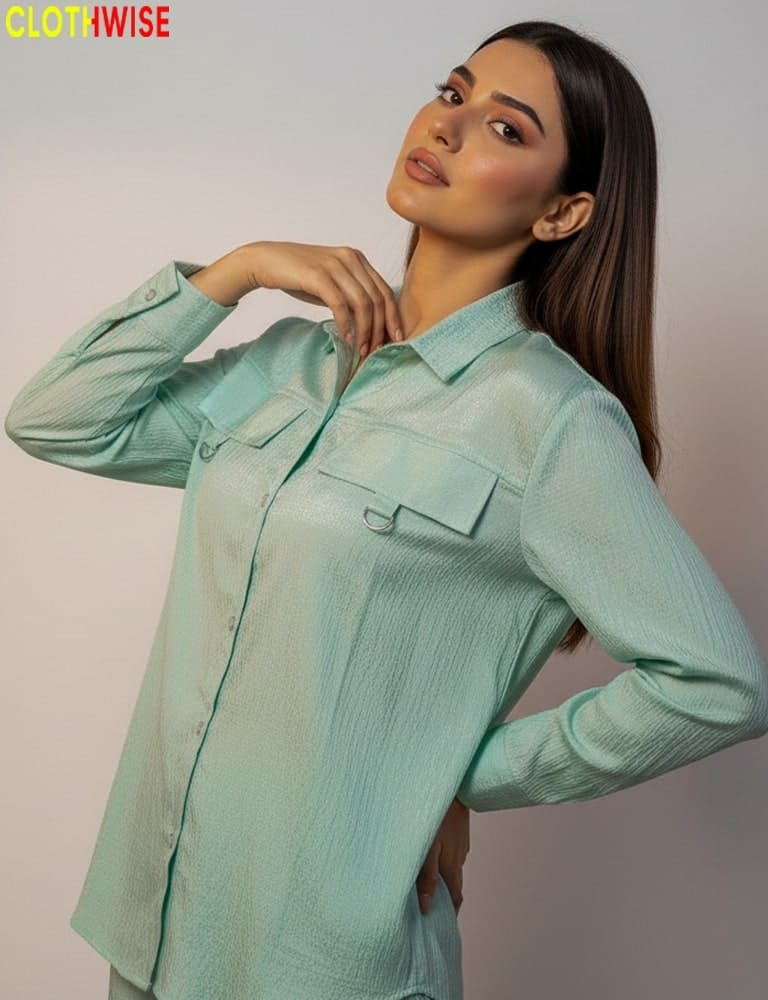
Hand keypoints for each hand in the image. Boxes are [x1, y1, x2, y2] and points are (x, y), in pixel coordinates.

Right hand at [239, 240, 404, 358]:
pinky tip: (346, 339)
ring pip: (362, 303)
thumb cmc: (299, 276)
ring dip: (364, 330)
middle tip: (376, 350)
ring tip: (361, 349)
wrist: (265, 261)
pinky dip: (346, 324)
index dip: (393, 317)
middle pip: (377, 298)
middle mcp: (350, 258)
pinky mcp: (318, 275)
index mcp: (357, 258)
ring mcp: (335, 265)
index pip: (385, 290)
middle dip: (380, 328)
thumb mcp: (332, 283)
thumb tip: (371, 322)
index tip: (396, 340)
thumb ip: (351, 295)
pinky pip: (340, 304)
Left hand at [416, 797, 469, 916]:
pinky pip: (449, 853)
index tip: (441, 927)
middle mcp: (458, 859)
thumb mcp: (427, 847)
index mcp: (452, 867)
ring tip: (423, 885)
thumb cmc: (437, 814)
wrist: (454, 785)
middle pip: (453, 886)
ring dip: (440, 879)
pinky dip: (440, 861)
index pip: (455, 900)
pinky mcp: (455, 833)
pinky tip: (428, 856)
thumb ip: (426, 876)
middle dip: (443, 900)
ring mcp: (458, 845)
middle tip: (429, 910)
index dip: (450, 915)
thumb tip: (426, 907)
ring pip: (449, 868)